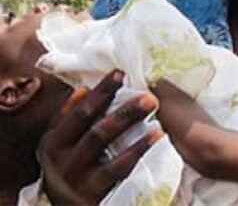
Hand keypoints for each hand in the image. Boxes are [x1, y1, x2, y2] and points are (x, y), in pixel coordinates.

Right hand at [38, 70, 163, 204]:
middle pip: (92, 124)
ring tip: (153, 106)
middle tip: (149, 94)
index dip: (100, 91)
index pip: (79, 111)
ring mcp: (73, 179)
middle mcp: (58, 160)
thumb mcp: (68, 149)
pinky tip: (157, 137)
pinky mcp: (89, 195)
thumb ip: (75, 122)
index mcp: (53, 143)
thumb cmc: (78, 174)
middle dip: (120, 106)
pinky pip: (116, 168)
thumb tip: (81, 89)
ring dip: (128, 120)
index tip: (120, 72)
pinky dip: (137, 149)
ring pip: (100, 140)